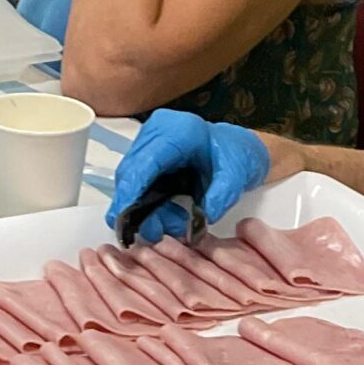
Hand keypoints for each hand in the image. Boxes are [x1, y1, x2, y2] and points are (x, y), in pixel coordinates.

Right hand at [105, 107, 269, 243]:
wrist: (237, 149)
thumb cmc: (236, 156)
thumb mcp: (236, 176)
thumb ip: (222, 195)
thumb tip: (204, 217)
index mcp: (178, 131)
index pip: (145, 162)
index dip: (132, 191)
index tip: (125, 218)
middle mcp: (157, 132)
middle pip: (130, 172)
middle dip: (135, 208)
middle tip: (152, 233)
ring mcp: (149, 143)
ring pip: (131, 181)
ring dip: (144, 210)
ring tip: (172, 226)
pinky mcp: (147, 156)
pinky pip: (137, 184)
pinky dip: (147, 205)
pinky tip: (166, 218)